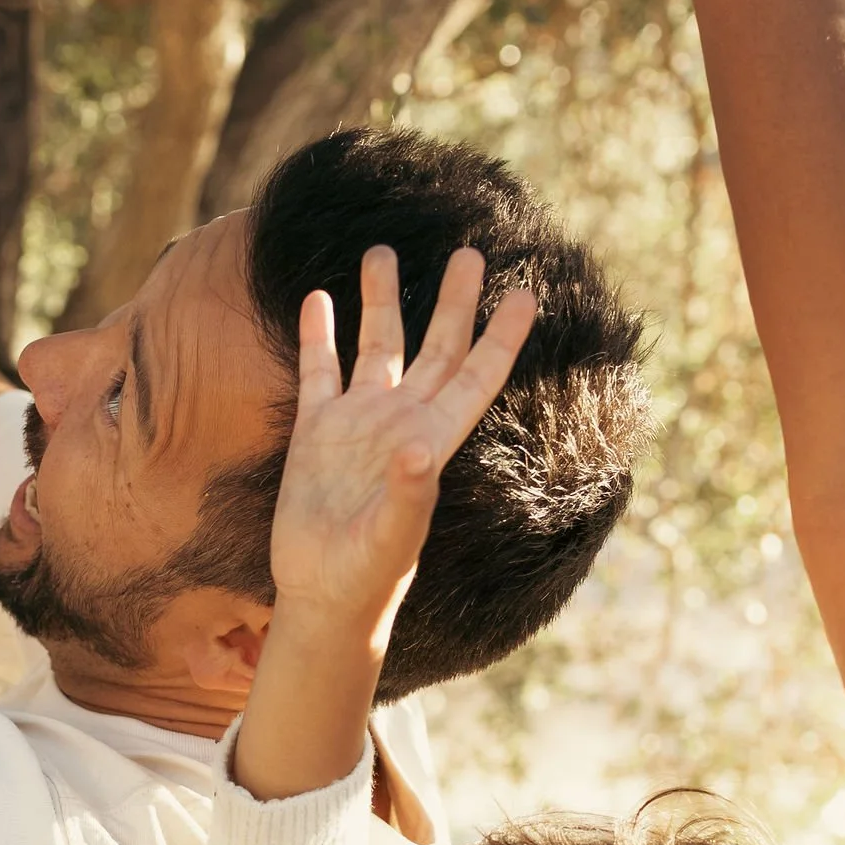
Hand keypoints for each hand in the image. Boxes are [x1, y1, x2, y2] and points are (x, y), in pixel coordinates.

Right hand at [268, 245, 537, 659]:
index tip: (527, 293)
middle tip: (470, 252)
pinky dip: (318, 335)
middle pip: (436, 347)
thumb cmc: (368, 575)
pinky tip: (317, 298)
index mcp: (431, 441)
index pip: (477, 378)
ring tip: (381, 250)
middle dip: (453, 300)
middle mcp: (401, 422)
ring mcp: (358, 423)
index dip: (502, 337)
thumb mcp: (391, 538)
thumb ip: (409, 494)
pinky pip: (319, 372)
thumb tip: (417, 451)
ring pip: (377, 346)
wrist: (322, 595)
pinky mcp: (317, 432)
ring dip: (380, 300)